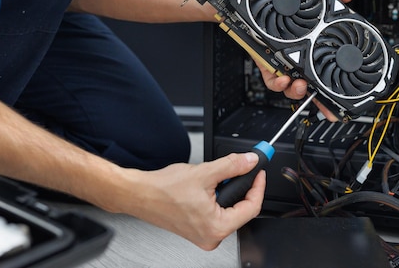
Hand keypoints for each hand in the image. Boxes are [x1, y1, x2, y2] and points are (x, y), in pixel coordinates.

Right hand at [116, 152, 264, 250]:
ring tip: (221, 175)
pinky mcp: (198, 230)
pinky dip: (218, 197)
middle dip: (243, 187)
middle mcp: (212, 236)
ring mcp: (204, 235)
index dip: (258, 186)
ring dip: (229, 191)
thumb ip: (232, 166)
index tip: (258, 171)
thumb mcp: (204, 173)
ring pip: (229, 210)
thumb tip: (250, 161)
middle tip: (245, 167)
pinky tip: (211, 186)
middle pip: (242, 210)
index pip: (251, 207)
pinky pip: (217, 213)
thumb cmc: (163, 190)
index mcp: (217, 227)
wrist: (140, 194)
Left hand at [257, 0, 351, 120]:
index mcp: (308, 43)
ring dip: (298, 91)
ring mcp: (281, 60)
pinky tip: (282, 78)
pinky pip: (271, 80)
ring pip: (291, 86)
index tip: (342, 94)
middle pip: (311, 83)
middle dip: (319, 98)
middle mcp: (296, 55)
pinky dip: (277, 83)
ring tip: (301, 85)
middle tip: (324, 100)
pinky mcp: (265, 62)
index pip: (324, 66)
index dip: (333, 83)